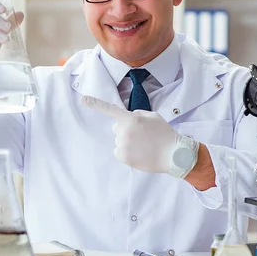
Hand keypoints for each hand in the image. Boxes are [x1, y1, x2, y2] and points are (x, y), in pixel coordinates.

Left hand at [81, 95, 197, 175]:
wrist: (174, 155)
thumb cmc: (164, 134)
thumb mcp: (153, 116)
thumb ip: (137, 114)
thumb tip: (128, 119)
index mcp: (131, 119)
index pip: (110, 109)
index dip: (95, 104)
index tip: (82, 99)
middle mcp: (124, 131)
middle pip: (116, 127)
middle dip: (126, 129)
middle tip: (142, 135)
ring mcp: (122, 144)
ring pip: (119, 140)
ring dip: (127, 141)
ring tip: (144, 145)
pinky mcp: (122, 156)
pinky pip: (119, 151)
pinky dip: (127, 152)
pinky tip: (140, 153)